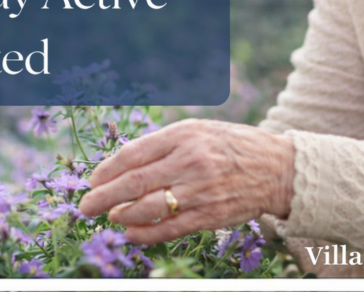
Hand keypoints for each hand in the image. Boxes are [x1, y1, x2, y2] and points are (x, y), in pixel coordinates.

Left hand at [77, 119, 294, 244]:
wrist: (277, 168)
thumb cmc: (229, 146)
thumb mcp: (197, 131)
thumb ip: (162, 145)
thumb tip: (120, 165)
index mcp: (183, 135)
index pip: (134, 154)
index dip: (107, 169)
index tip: (92, 179)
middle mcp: (190, 161)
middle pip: (135, 182)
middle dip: (104, 196)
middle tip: (85, 206)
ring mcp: (200, 190)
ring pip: (150, 207)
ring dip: (123, 215)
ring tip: (110, 217)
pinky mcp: (211, 215)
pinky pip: (171, 228)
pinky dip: (147, 233)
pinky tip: (130, 233)